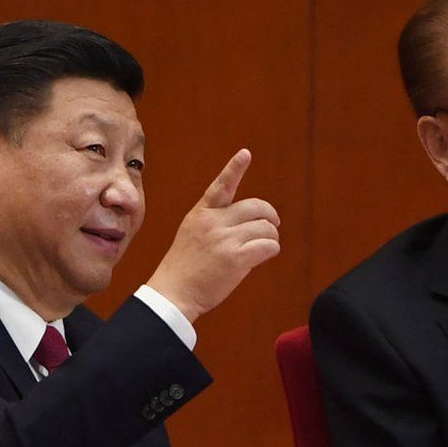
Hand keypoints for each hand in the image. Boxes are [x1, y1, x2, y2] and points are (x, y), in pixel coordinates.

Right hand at [147, 149, 279, 322]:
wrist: (174, 292)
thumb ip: (215, 223)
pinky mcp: (236, 258)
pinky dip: (272, 249)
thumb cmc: (184, 267)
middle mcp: (214, 222)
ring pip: (266, 228)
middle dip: (270, 216)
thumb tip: (247, 222)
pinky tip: (265, 254)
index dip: (235, 168)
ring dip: (271, 237)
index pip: (221, 185)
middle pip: (256, 207)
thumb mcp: (192, 233)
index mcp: (202, 213)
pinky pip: (268, 246)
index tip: (245, 154)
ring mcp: (225, 239)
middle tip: (273, 225)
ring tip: (265, 246)